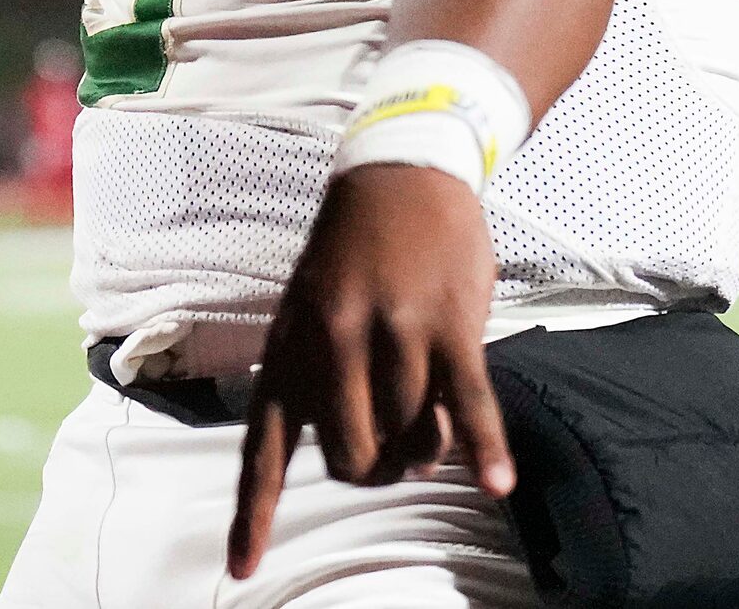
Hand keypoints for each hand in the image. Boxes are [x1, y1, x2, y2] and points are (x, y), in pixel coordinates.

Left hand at [227, 165, 514, 579]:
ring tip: (438, 422)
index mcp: (290, 347)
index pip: (265, 448)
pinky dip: (484, 447)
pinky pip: (469, 402)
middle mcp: (335, 344)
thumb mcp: (313, 310)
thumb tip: (370, 452)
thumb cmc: (358, 250)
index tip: (241, 570)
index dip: (254, 514)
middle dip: (382, 468)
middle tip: (401, 452)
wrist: (403, 169)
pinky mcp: (449, 322)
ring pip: (415, 433)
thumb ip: (324, 380)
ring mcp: (394, 332)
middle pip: (355, 457)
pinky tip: (497, 484)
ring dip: (432, 443)